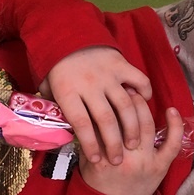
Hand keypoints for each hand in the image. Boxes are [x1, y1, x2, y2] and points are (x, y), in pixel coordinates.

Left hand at [40, 47, 152, 165]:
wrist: (67, 35)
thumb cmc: (56, 68)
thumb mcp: (48, 88)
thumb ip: (54, 107)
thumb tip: (60, 131)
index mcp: (67, 92)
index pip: (81, 124)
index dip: (90, 144)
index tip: (97, 159)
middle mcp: (89, 85)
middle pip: (106, 119)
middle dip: (114, 144)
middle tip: (118, 160)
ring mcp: (107, 74)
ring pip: (125, 105)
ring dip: (132, 127)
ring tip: (134, 143)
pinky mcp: (121, 64)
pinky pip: (139, 80)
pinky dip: (145, 93)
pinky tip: (145, 105)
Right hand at [78, 93, 182, 194]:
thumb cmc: (97, 183)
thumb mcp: (85, 163)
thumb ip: (86, 142)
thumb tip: (85, 116)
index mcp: (102, 157)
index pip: (101, 124)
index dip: (103, 106)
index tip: (102, 94)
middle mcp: (124, 157)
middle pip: (125, 121)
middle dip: (123, 101)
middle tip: (120, 90)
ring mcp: (145, 161)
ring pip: (146, 127)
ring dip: (142, 107)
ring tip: (137, 95)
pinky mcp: (161, 166)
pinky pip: (172, 143)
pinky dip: (175, 126)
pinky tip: (171, 110)